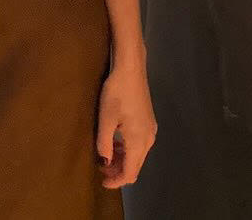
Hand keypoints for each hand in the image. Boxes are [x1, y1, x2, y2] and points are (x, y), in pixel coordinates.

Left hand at [96, 62, 156, 187]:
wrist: (131, 69)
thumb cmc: (116, 93)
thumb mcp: (106, 118)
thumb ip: (104, 143)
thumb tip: (105, 162)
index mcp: (139, 142)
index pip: (130, 172)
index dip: (116, 181)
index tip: (102, 182)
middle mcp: (148, 139)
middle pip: (136, 166)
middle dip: (118, 171)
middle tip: (101, 169)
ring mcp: (150, 130)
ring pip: (138, 155)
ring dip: (123, 160)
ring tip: (106, 156)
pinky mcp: (148, 121)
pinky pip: (139, 144)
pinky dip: (128, 149)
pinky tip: (116, 142)